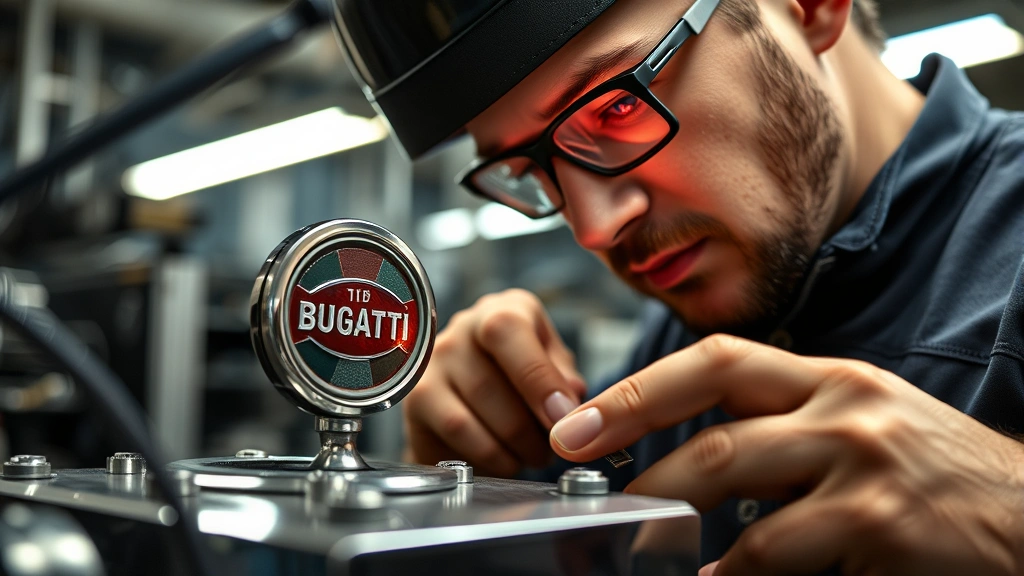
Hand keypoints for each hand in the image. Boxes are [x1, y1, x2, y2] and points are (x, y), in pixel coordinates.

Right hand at [403, 289, 586, 476]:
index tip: (563, 416)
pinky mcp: (418, 397)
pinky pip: (456, 431)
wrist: (477, 402)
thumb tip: (569, 405)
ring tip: (532, 455)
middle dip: (529, 427)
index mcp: (504, 309)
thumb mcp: (554, 370)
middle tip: (552, 448)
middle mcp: (464, 326)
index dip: (538, 377)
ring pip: (472, 412)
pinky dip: (489, 455)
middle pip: (491, 381)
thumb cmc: (522, 379)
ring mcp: (435, 361)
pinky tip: (506, 460)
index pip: (509, 330)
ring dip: (511, 445)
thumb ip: (565, 382)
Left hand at [549, 334, 1023, 575]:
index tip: (580, 425)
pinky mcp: (881, 526)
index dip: (639, 391)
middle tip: (590, 497)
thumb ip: (782, 429)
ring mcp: (864, 467)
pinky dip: (735, 572)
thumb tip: (690, 456)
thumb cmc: (933, 472)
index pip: (716, 362)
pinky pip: (779, 553)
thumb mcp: (859, 424)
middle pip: (716, 431)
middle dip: (641, 467)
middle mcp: (845, 408)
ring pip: (738, 489)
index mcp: (830, 377)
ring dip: (675, 523)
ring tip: (640, 547)